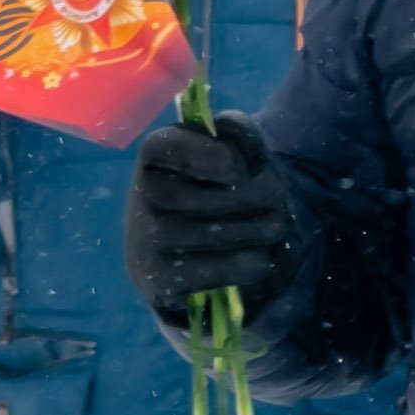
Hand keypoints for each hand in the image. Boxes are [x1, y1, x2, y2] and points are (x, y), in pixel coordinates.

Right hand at [123, 117, 296, 316]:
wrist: (208, 260)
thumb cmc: (227, 193)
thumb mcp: (239, 153)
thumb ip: (238, 133)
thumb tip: (234, 145)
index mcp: (156, 154)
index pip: (170, 145)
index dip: (219, 157)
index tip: (242, 169)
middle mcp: (142, 194)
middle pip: (226, 190)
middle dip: (266, 195)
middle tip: (272, 200)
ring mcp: (147, 240)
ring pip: (233, 231)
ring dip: (267, 230)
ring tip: (266, 229)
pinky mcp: (161, 280)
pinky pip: (230, 268)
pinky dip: (256, 263)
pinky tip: (252, 258)